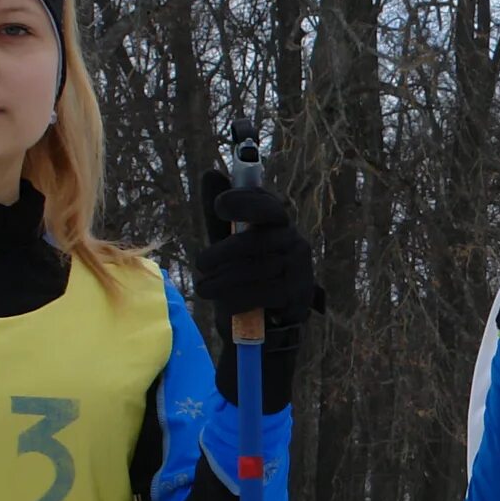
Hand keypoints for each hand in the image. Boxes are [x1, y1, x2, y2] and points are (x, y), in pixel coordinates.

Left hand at [194, 170, 320, 408]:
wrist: (264, 328)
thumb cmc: (244, 278)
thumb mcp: (228, 246)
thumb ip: (220, 215)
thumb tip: (211, 173)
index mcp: (278, 224)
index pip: (267, 204)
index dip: (245, 201)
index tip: (221, 207)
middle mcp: (294, 241)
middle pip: (257, 240)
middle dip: (223, 252)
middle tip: (200, 264)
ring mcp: (299, 269)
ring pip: (256, 268)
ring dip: (223, 280)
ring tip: (203, 288)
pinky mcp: (297, 296)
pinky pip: (263, 292)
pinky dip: (237, 298)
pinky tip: (223, 303)